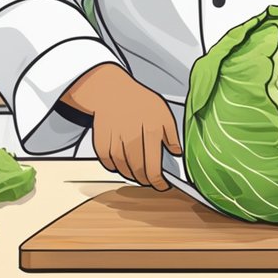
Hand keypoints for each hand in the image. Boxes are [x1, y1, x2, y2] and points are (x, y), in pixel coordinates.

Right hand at [60, 63, 181, 189]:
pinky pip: (106, 160)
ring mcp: (114, 137)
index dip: (158, 181)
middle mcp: (132, 134)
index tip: (162, 186)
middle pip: (137, 169)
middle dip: (145, 180)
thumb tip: (177, 153)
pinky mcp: (100, 138)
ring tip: (137, 174)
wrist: (113, 90)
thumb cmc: (140, 102)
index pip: (154, 165)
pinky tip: (120, 165)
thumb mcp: (164, 113)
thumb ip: (172, 135)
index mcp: (151, 129)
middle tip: (149, 181)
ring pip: (122, 166)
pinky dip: (112, 166)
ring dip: (130, 175)